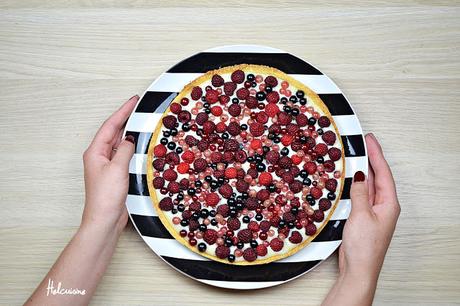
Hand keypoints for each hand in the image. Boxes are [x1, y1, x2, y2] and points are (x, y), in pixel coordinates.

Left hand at [81, 95, 138, 233]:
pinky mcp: (115, 174)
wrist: (105, 219)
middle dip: (125, 118)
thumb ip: (124, 150)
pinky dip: (132, 147)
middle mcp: (99, 157)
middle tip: (138, 107)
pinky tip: (139, 145)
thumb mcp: (117, 169)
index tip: (133, 101)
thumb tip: (129, 140)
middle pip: (113, 132)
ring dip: (129, 132)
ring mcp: (107, 166)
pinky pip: (124, 155)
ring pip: (119, 143)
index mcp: (95, 152)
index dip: (122, 111)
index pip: (110, 125)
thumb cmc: (106, 197)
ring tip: (140, 121)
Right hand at [323, 133, 399, 305]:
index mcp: (389, 204)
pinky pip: (360, 194)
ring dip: (362, 171)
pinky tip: (349, 179)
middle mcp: (383, 206)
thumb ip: (360, 193)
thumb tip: (360, 174)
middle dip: (370, 159)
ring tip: (355, 155)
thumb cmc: (364, 247)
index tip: (370, 140)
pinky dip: (355, 184)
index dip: (376, 154)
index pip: (383, 173)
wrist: (358, 269)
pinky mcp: (362, 217)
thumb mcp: (361, 215)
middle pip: (378, 177)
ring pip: (368, 185)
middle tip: (362, 143)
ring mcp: (373, 211)